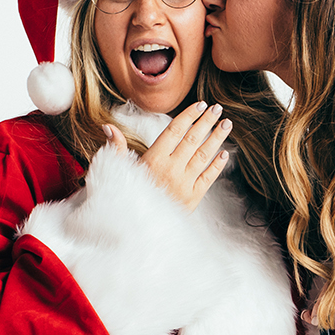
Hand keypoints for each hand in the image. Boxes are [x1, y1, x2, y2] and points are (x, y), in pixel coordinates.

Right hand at [111, 101, 231, 211]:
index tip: (200, 105)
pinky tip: (225, 154)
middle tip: (218, 109)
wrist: (136, 229)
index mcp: (154, 159)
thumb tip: (108, 127)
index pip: (175, 131)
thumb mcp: (119, 171)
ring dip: (217, 139)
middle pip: (193, 140)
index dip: (189, 116)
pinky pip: (208, 178)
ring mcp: (184, 184)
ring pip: (204, 156)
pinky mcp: (193, 198)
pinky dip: (217, 165)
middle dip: (207, 122)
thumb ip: (117, 148)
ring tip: (226, 124)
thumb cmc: (128, 197)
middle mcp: (171, 169)